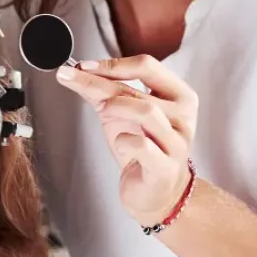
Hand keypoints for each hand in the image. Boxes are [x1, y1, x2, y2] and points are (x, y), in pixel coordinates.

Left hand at [55, 55, 198, 225]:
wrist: (155, 192)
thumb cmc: (142, 150)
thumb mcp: (121, 115)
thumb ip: (103, 92)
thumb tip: (75, 71)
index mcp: (179, 96)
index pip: (147, 66)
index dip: (112, 64)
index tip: (83, 66)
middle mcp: (184, 116)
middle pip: (139, 89)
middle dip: (99, 82)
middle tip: (73, 79)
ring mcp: (177, 142)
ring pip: (146, 111)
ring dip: (115, 106)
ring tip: (101, 111)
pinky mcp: (165, 167)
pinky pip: (142, 144)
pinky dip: (123, 140)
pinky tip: (119, 143)